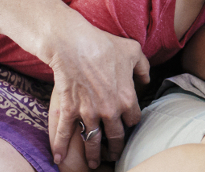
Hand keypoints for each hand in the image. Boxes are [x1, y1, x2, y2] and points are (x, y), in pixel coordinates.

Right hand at [46, 23, 149, 168]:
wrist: (75, 44)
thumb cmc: (105, 45)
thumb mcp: (133, 52)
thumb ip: (143, 67)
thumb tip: (145, 80)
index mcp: (126, 98)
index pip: (133, 120)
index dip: (131, 123)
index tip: (127, 125)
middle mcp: (109, 110)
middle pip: (116, 136)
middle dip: (116, 147)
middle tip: (115, 155)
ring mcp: (88, 112)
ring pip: (93, 140)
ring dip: (93, 154)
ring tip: (93, 164)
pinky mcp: (70, 110)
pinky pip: (65, 132)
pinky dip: (60, 147)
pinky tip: (58, 158)